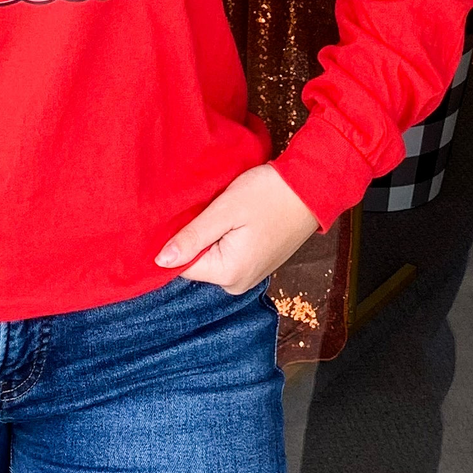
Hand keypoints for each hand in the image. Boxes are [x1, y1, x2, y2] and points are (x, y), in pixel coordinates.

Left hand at [155, 165, 318, 293]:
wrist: (312, 189)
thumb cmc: (268, 195)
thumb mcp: (225, 211)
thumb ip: (192, 237)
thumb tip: (160, 261)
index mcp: (229, 274)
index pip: (182, 265)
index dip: (177, 239)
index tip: (184, 214)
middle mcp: (238, 283)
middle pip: (198, 262)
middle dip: (196, 237)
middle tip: (205, 207)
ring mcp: (250, 275)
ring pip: (212, 257)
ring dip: (211, 235)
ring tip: (220, 210)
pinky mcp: (257, 263)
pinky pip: (228, 254)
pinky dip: (225, 237)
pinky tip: (233, 217)